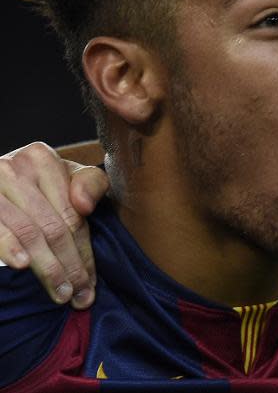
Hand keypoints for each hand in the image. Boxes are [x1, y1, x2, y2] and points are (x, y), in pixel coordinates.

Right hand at [0, 142, 107, 307]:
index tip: (90, 283)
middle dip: (69, 266)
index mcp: (42, 158)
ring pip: (29, 233)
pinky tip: (22, 265)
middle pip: (53, 228)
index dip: (84, 252)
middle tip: (78, 297)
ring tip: (60, 293)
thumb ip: (89, 184)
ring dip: (46, 268)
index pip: (72, 215)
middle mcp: (14, 168)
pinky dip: (9, 247)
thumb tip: (84, 205)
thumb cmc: (37, 185)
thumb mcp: (67, 177)